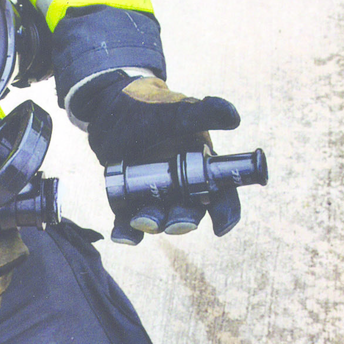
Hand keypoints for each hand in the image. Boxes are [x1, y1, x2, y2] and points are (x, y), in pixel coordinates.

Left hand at [71, 71, 241, 243]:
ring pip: (159, 220)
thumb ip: (204, 114)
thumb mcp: (176, 111)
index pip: (222, 196)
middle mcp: (181, 187)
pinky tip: (121, 236)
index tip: (221, 227)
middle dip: (183, 221)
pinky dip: (127, 233)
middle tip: (174, 223)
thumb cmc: (150, 107)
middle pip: (190, 213)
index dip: (225, 213)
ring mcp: (154, 197)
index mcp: (202, 169)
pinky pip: (129, 223)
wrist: (108, 107)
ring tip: (141, 220)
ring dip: (153, 224)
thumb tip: (235, 118)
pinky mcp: (128, 202)